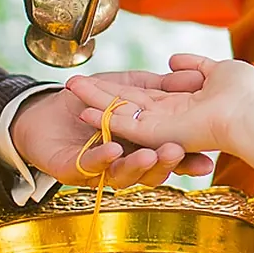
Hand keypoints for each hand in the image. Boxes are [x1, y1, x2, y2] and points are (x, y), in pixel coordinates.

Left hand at [11, 75, 214, 188]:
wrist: (46, 109)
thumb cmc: (90, 100)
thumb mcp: (129, 86)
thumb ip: (158, 86)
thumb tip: (194, 77)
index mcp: (144, 146)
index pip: (170, 157)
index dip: (189, 162)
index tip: (207, 161)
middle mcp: (127, 163)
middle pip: (152, 171)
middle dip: (166, 164)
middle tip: (177, 152)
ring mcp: (101, 171)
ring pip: (124, 175)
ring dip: (138, 165)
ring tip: (149, 153)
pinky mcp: (74, 171)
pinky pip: (91, 167)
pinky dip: (102, 158)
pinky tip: (112, 149)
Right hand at [64, 54, 253, 156]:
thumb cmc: (246, 93)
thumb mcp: (217, 72)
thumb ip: (194, 66)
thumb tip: (174, 61)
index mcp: (180, 107)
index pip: (142, 97)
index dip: (118, 89)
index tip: (98, 81)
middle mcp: (168, 119)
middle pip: (126, 105)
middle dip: (98, 94)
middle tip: (72, 85)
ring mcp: (162, 127)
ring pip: (120, 113)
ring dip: (94, 101)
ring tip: (71, 88)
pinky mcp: (159, 133)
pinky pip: (127, 125)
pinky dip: (104, 115)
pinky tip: (82, 106)